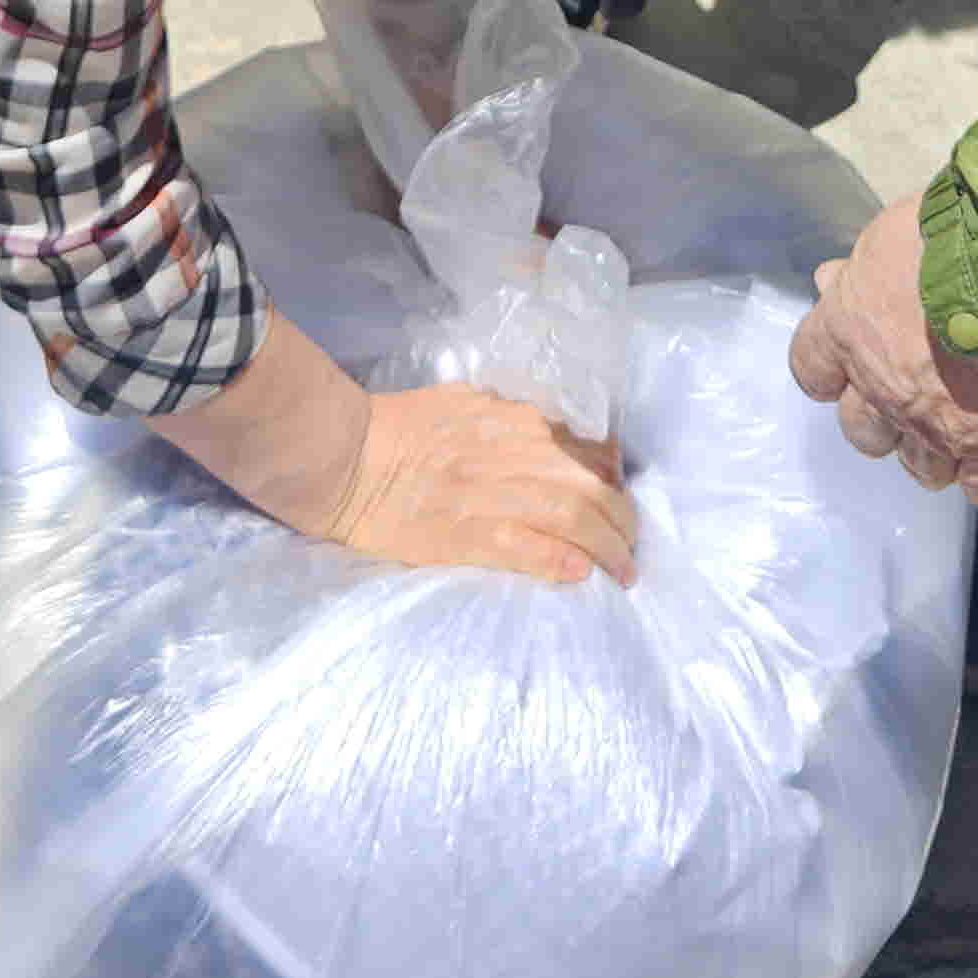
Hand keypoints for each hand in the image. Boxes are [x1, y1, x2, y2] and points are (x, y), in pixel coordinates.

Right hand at [322, 384, 639, 588]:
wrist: (347, 458)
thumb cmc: (399, 427)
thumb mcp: (466, 402)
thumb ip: (509, 414)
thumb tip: (549, 430)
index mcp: (516, 421)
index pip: (590, 448)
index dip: (614, 477)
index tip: (618, 497)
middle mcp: (516, 453)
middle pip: (595, 486)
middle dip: (623, 520)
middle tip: (629, 545)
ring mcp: (496, 496)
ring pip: (577, 518)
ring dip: (610, 549)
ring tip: (622, 571)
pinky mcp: (472, 535)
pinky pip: (533, 551)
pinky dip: (564, 562)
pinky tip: (581, 575)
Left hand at [787, 191, 977, 507]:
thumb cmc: (959, 233)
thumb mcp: (895, 234)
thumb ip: (863, 270)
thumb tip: (829, 280)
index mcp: (851, 331)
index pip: (811, 368)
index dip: (833, 372)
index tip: (852, 366)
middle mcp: (885, 390)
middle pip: (863, 433)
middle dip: (888, 416)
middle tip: (923, 388)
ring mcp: (940, 428)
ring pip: (922, 467)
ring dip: (939, 448)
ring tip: (970, 417)